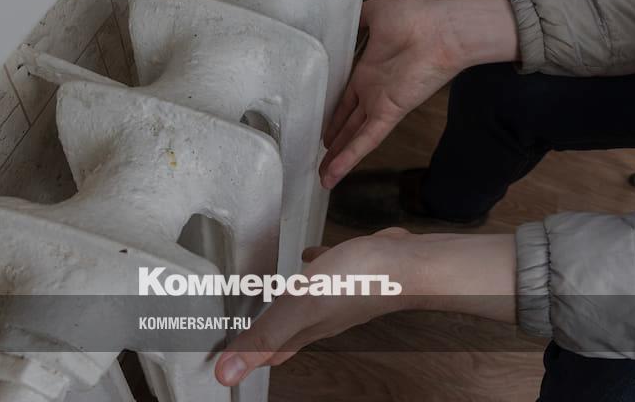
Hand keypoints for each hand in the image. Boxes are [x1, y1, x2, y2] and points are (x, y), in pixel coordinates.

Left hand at [214, 229, 516, 385]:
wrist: (410, 264)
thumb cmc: (355, 282)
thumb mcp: (300, 306)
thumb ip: (264, 336)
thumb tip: (224, 376)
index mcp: (306, 328)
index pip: (272, 351)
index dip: (250, 356)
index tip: (227, 361)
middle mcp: (325, 317)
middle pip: (288, 331)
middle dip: (266, 332)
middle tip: (245, 333)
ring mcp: (344, 296)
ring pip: (308, 304)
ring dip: (289, 303)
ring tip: (272, 296)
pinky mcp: (358, 273)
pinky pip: (328, 275)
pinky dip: (315, 271)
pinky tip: (310, 257)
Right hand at [319, 0, 519, 187]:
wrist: (442, 30)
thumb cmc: (416, 18)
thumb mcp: (377, 12)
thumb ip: (358, 19)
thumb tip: (343, 17)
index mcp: (368, 71)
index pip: (345, 98)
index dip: (332, 113)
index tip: (319, 123)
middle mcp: (372, 91)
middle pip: (348, 122)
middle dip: (334, 140)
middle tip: (318, 155)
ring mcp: (380, 104)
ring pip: (354, 137)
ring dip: (337, 158)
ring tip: (322, 178)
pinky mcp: (388, 113)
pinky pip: (366, 140)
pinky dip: (349, 158)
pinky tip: (333, 175)